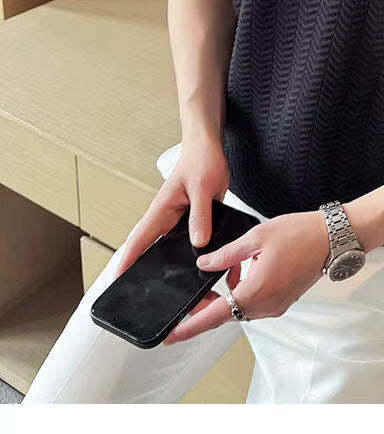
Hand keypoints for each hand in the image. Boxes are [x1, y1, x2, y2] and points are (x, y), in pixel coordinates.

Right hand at [113, 137, 228, 279]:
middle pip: (151, 248)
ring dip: (171, 261)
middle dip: (145, 269)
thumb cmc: (201, 160)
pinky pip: (189, 238)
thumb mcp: (203, 188)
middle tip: (143, 294)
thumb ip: (200, 215)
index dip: (127, 260)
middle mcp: (167, 216)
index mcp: (162, 209)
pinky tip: (201, 263)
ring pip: (171, 245)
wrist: (209, 147)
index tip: (116, 280)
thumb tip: (197, 242)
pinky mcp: (193, 217)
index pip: (139, 239)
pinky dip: (191, 250)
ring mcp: (179, 218)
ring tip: (172, 287)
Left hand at [162, 210, 330, 343]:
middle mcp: (266, 305)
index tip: (171, 335)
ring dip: (226, 298)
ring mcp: (276, 306)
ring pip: (240, 310)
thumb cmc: (300, 233)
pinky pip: (254, 305)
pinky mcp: (283, 301)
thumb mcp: (257, 236)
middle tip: (191, 297)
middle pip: (226, 316)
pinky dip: (242, 294)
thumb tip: (204, 264)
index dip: (190, 327)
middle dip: (206, 309)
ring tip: (220, 276)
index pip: (215, 316)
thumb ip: (227, 254)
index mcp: (257, 290)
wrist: (332, 238)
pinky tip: (241, 274)